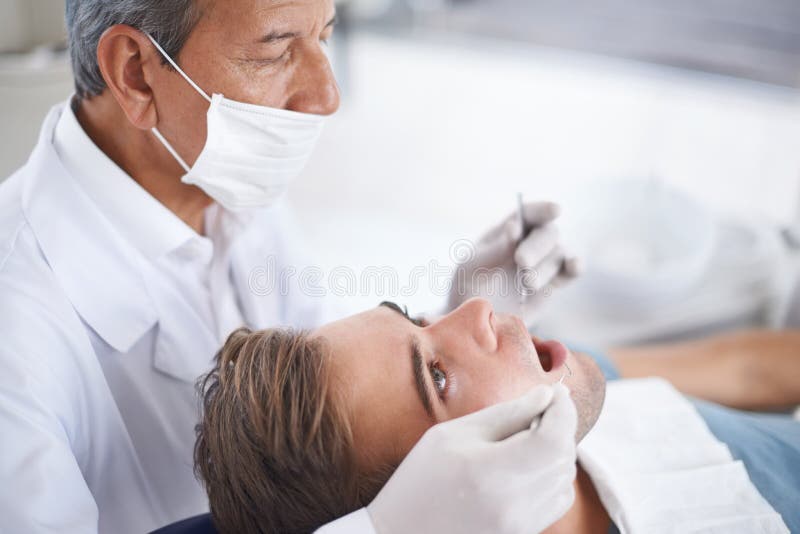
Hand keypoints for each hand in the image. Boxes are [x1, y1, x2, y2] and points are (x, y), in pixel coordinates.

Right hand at [367, 384, 577, 533]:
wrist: (402, 533)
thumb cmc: (421, 479)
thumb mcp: (453, 434)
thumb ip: (506, 414)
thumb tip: (547, 395)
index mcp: (489, 472)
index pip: (553, 439)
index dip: (563, 411)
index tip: (556, 393)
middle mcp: (512, 505)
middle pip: (563, 457)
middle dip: (559, 426)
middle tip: (537, 410)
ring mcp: (521, 525)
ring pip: (565, 478)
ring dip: (556, 450)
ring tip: (526, 437)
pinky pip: (558, 498)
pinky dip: (553, 475)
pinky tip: (526, 464)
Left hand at [448, 201, 579, 323]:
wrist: (477, 320)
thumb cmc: (469, 287)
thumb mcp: (472, 268)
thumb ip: (494, 250)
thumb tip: (515, 228)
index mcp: (508, 231)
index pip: (529, 213)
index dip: (543, 209)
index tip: (554, 210)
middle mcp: (529, 242)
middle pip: (547, 233)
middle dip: (536, 247)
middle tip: (522, 262)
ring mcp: (543, 262)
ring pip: (558, 254)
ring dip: (544, 268)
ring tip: (526, 283)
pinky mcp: (553, 282)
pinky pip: (570, 270)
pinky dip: (574, 267)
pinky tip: (574, 266)